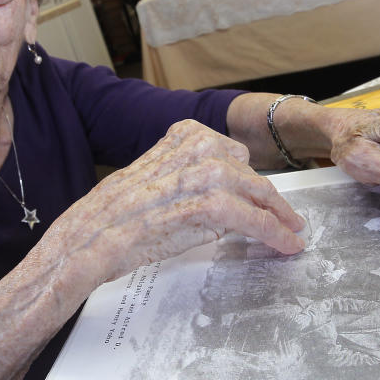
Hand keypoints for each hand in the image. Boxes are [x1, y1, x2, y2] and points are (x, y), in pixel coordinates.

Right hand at [47, 119, 306, 282]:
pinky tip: (286, 245)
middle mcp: (196, 148)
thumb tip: (223, 192)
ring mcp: (202, 174)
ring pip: (258, 193)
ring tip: (291, 235)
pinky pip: (254, 219)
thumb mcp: (153, 178)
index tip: (263, 196)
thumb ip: (186, 173)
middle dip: (270, 200)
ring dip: (280, 218)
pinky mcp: (206, 206)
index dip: (251, 180)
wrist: (88, 240)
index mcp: (183, 134)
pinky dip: (275, 233)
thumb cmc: (112, 218)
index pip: (234, 153)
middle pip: (251, 172)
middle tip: (287, 219)